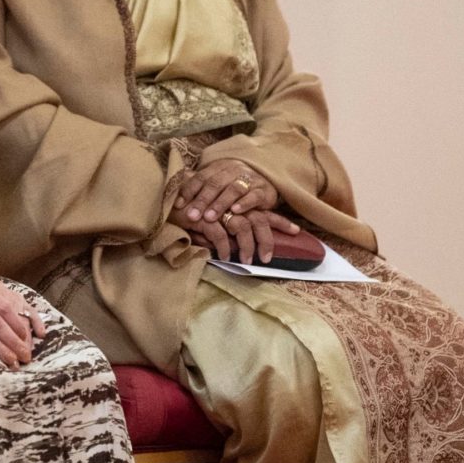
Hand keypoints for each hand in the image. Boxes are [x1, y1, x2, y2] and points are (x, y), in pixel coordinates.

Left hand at [171, 160, 277, 228]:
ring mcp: (249, 179)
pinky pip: (253, 196)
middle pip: (215, 184)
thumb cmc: (235, 184)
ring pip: (233, 189)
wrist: (267, 176)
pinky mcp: (263, 190)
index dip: (189, 191)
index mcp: (218, 167)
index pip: (201, 177)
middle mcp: (233, 170)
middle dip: (202, 200)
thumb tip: (175, 199)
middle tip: (192, 216)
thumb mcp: (218, 182)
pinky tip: (235, 211)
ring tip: (210, 217)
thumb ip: (200, 187)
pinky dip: (244, 203)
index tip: (179, 205)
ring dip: (220, 203)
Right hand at [182, 207, 298, 264]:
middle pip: (259, 220)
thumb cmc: (190, 211)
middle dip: (266, 240)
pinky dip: (226, 248)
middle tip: (267, 258)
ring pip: (243, 228)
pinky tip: (226, 257)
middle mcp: (232, 205)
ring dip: (247, 247)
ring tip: (248, 262)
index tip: (296, 230)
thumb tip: (225, 247)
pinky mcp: (207, 217)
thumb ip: (219, 231)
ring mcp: (220, 210)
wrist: (167, 201)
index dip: (280, 221)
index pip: (263, 212)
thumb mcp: (210, 221)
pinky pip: (222, 235)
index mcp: (238, 204)